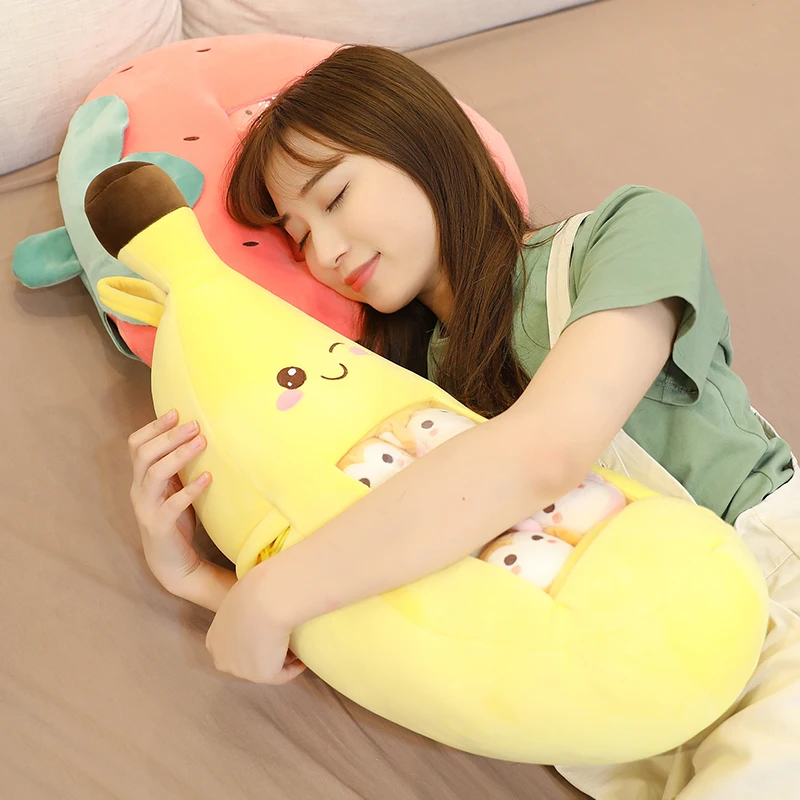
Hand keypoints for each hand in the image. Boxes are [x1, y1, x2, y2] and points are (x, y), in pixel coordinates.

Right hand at [128, 408, 211, 592]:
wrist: (172, 561)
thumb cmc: (176, 517)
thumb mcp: (174, 487)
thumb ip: (177, 465)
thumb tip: (198, 433)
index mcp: (141, 478)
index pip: (136, 445)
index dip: (154, 427)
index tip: (176, 412)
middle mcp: (139, 490)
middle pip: (144, 455)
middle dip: (169, 436)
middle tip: (195, 424)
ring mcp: (147, 509)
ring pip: (155, 475)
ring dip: (179, 455)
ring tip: (202, 442)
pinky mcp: (160, 526)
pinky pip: (173, 505)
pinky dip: (191, 489)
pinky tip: (208, 478)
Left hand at [206, 562, 306, 683]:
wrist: (266, 598)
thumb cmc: (257, 590)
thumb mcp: (245, 597)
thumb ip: (248, 609)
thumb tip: (261, 604)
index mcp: (215, 639)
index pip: (236, 646)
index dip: (256, 641)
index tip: (273, 633)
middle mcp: (223, 659)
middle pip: (249, 661)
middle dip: (267, 654)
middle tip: (286, 643)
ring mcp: (240, 670)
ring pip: (265, 667)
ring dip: (280, 660)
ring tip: (296, 647)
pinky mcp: (261, 675)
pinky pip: (282, 675)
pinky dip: (294, 667)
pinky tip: (304, 658)